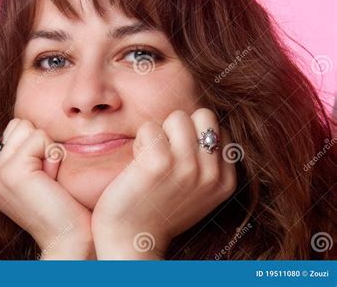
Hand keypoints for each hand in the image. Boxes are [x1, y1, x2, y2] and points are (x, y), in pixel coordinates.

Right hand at [0, 118, 94, 259]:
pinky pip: (39, 138)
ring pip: (28, 128)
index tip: (45, 178)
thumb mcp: (40, 174)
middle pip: (20, 124)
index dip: (39, 146)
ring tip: (50, 179)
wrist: (70, 237)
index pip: (16, 129)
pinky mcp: (11, 173)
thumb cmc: (64, 206)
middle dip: (42, 145)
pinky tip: (52, 180)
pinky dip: (53, 155)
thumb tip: (31, 123)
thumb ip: (28, 151)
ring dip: (47, 149)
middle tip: (49, 179)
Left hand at [91, 108, 236, 258]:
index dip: (193, 137)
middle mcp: (211, 173)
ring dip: (159, 134)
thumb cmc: (159, 213)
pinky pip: (150, 128)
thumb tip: (205, 127)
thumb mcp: (197, 193)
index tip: (178, 162)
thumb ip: (207, 164)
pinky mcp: (159, 162)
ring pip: (177, 117)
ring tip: (150, 159)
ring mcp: (187, 166)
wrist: (132, 241)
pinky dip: (140, 142)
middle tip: (165, 153)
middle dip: (181, 128)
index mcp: (225, 181)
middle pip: (202, 115)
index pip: (219, 130)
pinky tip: (137, 165)